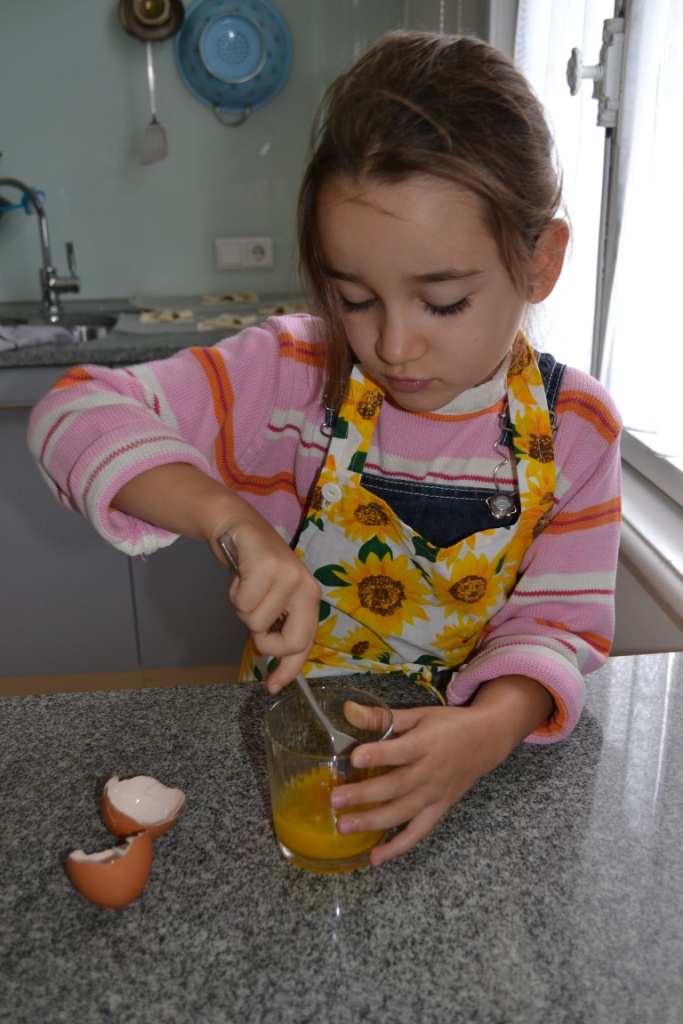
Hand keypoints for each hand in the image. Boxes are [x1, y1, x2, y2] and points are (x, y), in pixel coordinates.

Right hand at [215, 518, 320, 691]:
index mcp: (310, 599)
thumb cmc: (256, 569)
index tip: (273, 687)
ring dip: (242, 609)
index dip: (289, 669)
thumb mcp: (274, 600)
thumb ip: (277, 628)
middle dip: (264, 641)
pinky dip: (233, 593)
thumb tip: (274, 669)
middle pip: (289, 642)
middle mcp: (306, 588)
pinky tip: (240, 576)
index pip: (305, 644)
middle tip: (253, 624)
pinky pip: (242, 602)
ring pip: (255, 622)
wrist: (239, 529)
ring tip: (246, 587)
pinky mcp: (267, 566)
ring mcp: (288, 576)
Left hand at [329, 676, 554, 864]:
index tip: (354, 757)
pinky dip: (398, 847)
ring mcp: (435, 795)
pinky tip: (375, 858)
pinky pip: (418, 833)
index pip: (400, 751)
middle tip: (335, 799)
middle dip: (365, 794)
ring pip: (403, 813)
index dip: (378, 755)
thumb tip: (347, 709)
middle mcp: (430, 772)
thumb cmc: (447, 726)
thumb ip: (382, 716)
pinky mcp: (439, 810)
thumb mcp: (418, 715)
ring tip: (344, 826)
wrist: (486, 741)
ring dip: (373, 822)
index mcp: (425, 744)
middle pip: (396, 786)